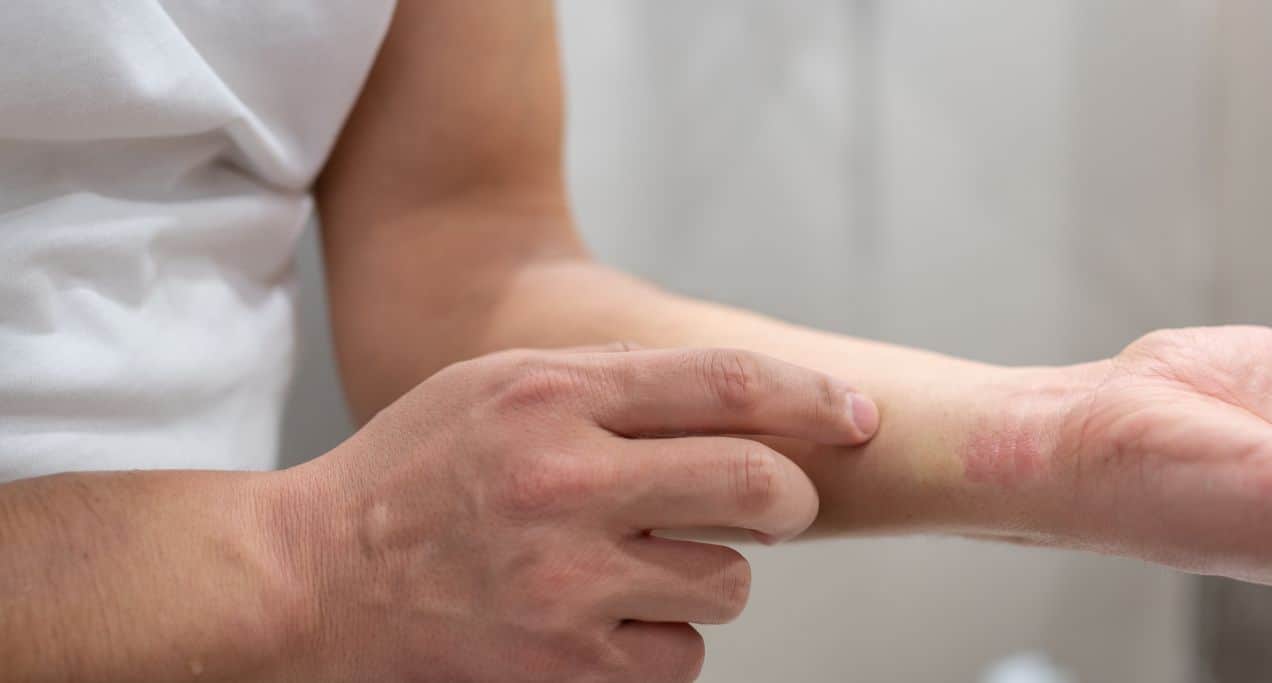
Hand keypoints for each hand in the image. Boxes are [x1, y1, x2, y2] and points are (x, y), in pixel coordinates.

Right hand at [268, 346, 878, 681]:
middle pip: (756, 487)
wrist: (309, 584)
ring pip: (726, 585)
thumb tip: (728, 393)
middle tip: (773, 507)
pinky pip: (680, 659)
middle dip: (788, 500)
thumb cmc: (411, 475)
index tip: (857, 418)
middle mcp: (566, 487)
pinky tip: (605, 622)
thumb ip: (606, 379)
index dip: (812, 401)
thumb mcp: (495, 387)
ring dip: (708, 578)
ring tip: (639, 567)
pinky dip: (662, 643)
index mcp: (553, 399)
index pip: (727, 385)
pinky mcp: (565, 669)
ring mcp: (567, 586)